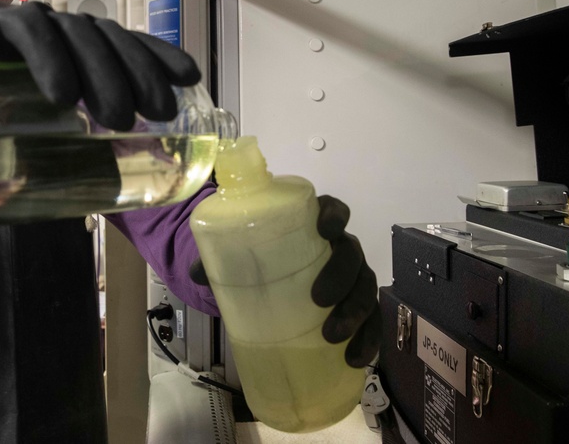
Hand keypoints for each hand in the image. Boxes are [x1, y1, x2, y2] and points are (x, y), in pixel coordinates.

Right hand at [0, 1, 199, 129]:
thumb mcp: (28, 119)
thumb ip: (62, 141)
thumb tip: (106, 185)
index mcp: (72, 48)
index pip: (124, 43)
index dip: (158, 55)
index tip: (189, 77)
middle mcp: (57, 30)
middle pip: (109, 41)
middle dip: (140, 73)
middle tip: (159, 112)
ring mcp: (27, 24)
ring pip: (78, 36)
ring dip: (103, 74)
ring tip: (117, 117)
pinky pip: (29, 35)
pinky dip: (49, 61)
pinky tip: (63, 94)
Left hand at [189, 194, 381, 367]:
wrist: (267, 284)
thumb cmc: (257, 260)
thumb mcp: (237, 257)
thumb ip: (218, 261)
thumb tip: (196, 273)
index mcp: (313, 225)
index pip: (334, 209)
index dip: (334, 216)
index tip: (325, 229)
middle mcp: (339, 248)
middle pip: (352, 253)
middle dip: (341, 276)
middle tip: (318, 299)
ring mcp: (351, 278)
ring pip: (365, 288)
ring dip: (356, 312)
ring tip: (333, 337)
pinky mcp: (356, 308)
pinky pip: (371, 321)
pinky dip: (368, 339)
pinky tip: (354, 358)